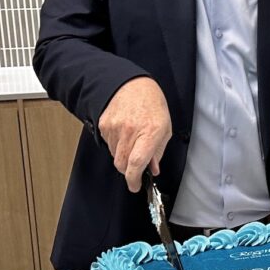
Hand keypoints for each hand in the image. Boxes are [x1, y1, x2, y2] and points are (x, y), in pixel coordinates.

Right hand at [98, 78, 170, 192]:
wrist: (130, 84)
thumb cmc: (151, 104)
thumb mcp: (165, 127)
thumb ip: (158, 151)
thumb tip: (152, 169)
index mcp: (150, 131)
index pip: (137, 162)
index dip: (134, 179)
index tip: (135, 186)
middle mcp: (130, 130)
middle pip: (122, 164)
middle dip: (129, 171)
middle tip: (136, 168)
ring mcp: (114, 128)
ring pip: (114, 156)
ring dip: (123, 156)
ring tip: (132, 140)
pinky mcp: (104, 125)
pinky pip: (108, 145)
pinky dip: (116, 145)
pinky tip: (123, 133)